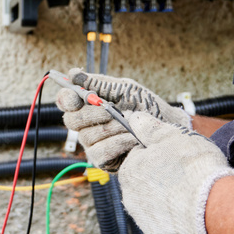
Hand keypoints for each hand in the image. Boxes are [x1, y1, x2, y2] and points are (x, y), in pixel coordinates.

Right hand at [55, 69, 191, 171]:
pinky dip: (117, 143)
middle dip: (92, 113)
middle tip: (112, 109)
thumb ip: (99, 83)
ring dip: (111, 128)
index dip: (66, 98)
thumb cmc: (146, 105)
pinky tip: (132, 139)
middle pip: (71, 120)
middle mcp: (86, 125)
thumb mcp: (124, 88)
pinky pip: (100, 153)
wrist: (168, 126)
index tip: (77, 95)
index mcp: (88, 105)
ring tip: (130, 124)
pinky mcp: (104, 160)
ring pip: (87, 136)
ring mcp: (93, 143)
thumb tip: (73, 73)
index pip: (65, 101)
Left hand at [118, 112, 233, 233]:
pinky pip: (170, 225)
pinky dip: (181, 219)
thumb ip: (150, 128)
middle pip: (147, 182)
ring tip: (196, 194)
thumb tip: (134, 119)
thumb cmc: (194, 170)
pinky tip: (197, 212)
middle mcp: (132, 199)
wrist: (214, 211)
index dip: (160, 153)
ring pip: (158, 204)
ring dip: (172, 199)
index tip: (177, 155)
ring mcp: (146, 222)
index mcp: (130, 172)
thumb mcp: (172, 136)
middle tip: (189, 174)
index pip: (139, 157)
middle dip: (165, 177)